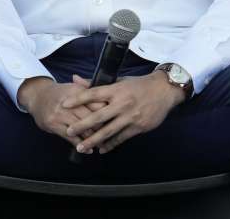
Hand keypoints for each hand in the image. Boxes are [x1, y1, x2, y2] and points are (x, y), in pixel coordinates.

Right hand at [19, 76, 106, 147]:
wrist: (38, 96)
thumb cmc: (61, 93)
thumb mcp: (75, 86)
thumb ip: (91, 88)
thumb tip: (109, 90)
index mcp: (78, 92)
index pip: (97, 103)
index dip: (107, 112)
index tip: (116, 120)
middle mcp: (69, 103)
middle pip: (91, 117)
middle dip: (103, 127)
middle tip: (112, 135)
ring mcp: (60, 114)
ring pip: (82, 128)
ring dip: (93, 139)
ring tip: (102, 144)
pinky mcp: (53, 125)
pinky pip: (70, 137)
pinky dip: (80, 145)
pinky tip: (88, 150)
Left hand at [62, 72, 186, 154]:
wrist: (165, 90)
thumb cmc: (139, 85)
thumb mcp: (119, 81)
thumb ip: (96, 83)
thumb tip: (75, 79)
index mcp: (117, 90)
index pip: (94, 93)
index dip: (78, 99)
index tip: (64, 105)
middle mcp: (122, 103)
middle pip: (98, 116)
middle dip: (82, 125)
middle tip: (69, 131)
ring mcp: (131, 116)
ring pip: (109, 131)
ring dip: (93, 140)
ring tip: (81, 147)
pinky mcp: (139, 126)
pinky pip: (121, 138)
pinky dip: (110, 144)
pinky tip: (102, 149)